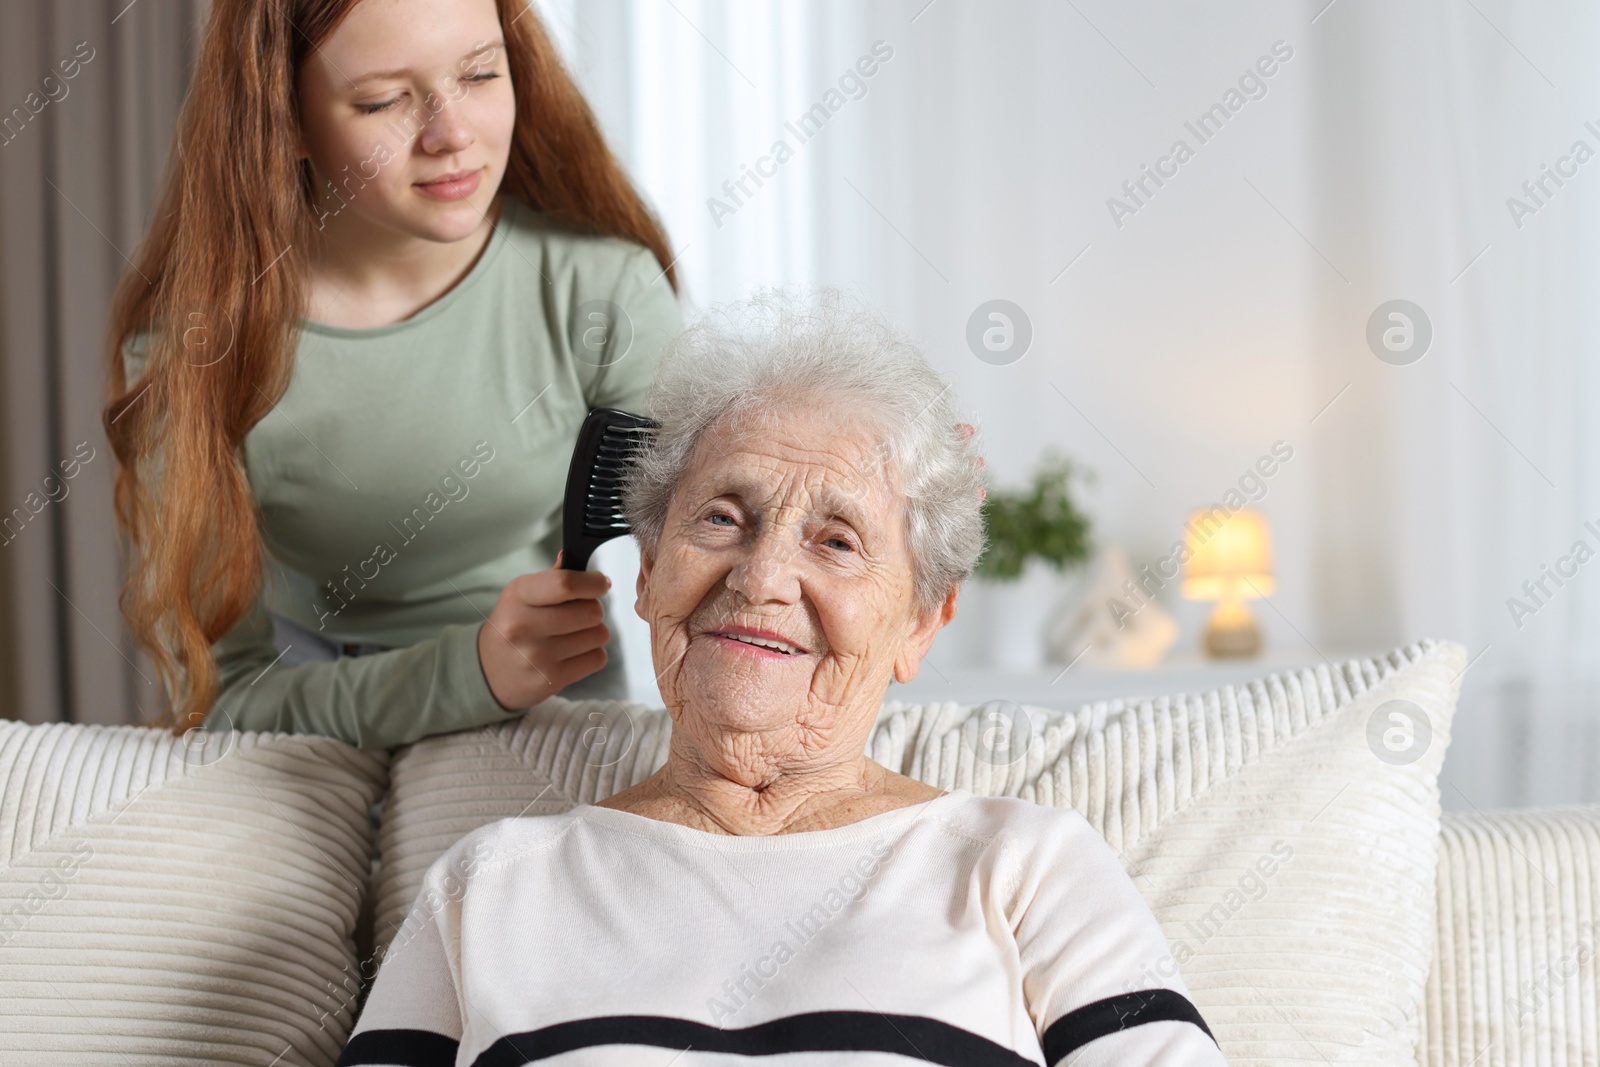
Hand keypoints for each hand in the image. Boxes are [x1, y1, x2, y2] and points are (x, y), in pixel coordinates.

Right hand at [477, 552, 610, 709]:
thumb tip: (574, 556)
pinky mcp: (551, 679)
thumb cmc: (512, 625)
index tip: (600, 583)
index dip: (593, 582)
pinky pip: (597, 658)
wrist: (489, 671)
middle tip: (580, 613)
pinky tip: (572, 653)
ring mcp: (537, 656)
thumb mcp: (521, 595)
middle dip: (593, 609)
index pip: (566, 583)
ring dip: (594, 632)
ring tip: (573, 634)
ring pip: (599, 634)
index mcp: (518, 596)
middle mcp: (524, 626)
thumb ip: (552, 577)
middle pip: (591, 610)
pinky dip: (592, 654)